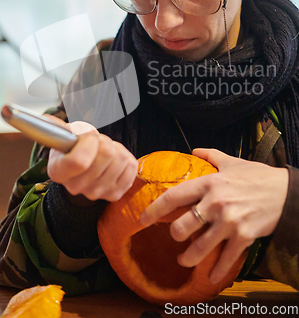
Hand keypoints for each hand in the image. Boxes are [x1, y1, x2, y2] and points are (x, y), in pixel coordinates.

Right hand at [45, 116, 138, 201]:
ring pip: (121, 160)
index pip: (80, 160)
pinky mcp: (114, 194)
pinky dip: (127, 158)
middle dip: (104, 141)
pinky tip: (114, 160)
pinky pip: (131, 168)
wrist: (82, 170)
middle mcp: (75, 187)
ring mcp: (95, 193)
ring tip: (105, 151)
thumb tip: (45, 118)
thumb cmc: (72, 149)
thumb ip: (56, 127)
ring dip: (116, 149)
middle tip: (97, 143)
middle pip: (105, 155)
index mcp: (58, 172)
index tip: (88, 135)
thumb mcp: (63, 136)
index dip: (89, 142)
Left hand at [139, 148, 288, 283]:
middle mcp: (215, 203)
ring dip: (188, 258)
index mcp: (209, 183)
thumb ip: (211, 155)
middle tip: (175, 236)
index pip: (174, 197)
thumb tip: (194, 150)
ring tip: (184, 259)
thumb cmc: (257, 176)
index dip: (154, 209)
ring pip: (199, 248)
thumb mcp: (232, 162)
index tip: (143, 219)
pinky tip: (211, 277)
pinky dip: (216, 271)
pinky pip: (225, 259)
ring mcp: (229, 222)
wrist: (285, 192)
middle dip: (174, 235)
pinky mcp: (243, 237)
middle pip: (182, 227)